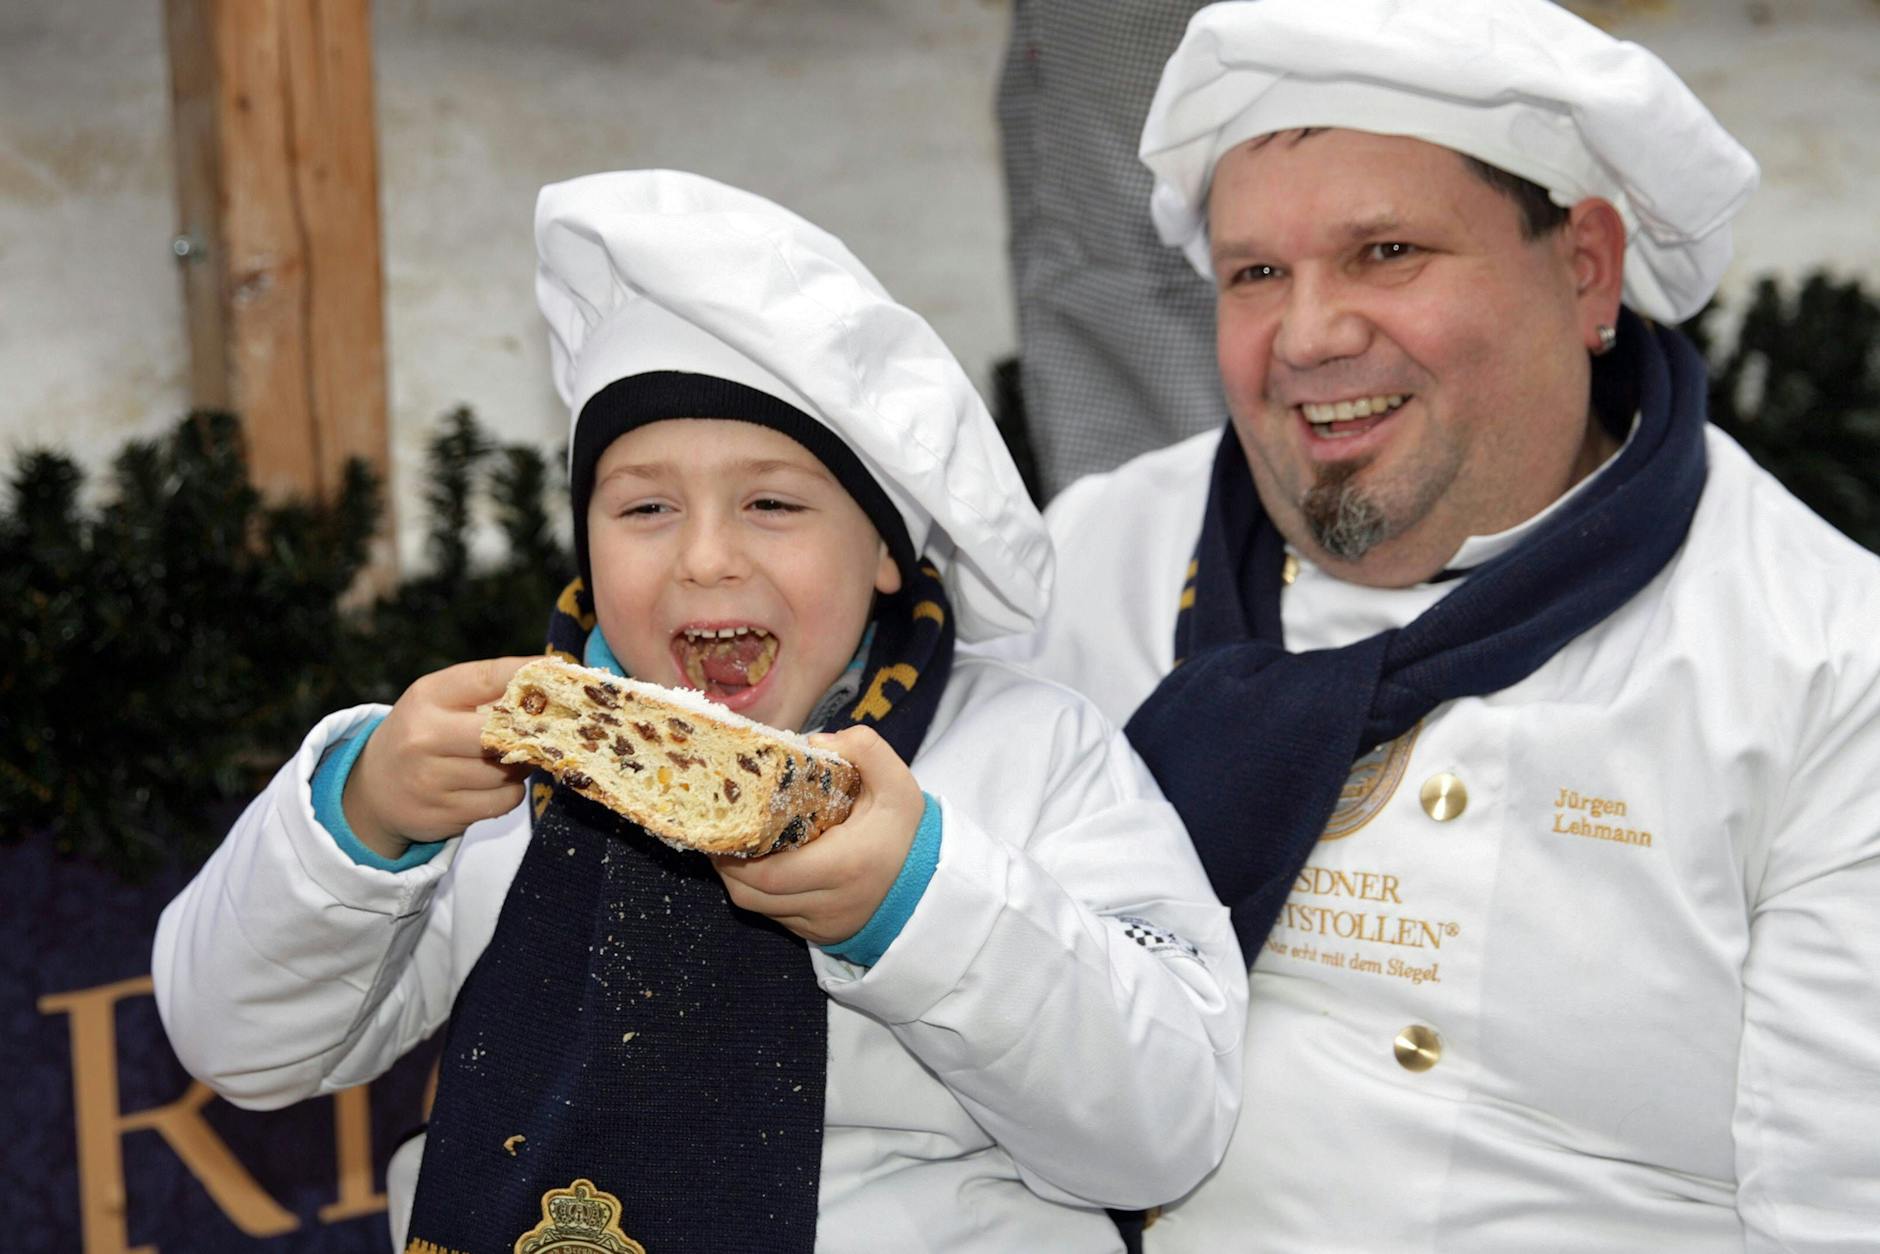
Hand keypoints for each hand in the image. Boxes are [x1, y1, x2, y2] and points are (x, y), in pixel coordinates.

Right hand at [342, 656, 536, 859]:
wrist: (372, 790)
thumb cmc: (421, 735)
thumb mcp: (438, 701)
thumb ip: (487, 689)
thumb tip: (551, 677)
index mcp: (427, 698)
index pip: (487, 677)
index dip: (528, 674)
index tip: (558, 671)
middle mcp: (424, 737)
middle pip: (502, 733)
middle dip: (529, 733)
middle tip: (541, 731)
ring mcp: (431, 780)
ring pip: (508, 772)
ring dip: (520, 766)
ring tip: (506, 759)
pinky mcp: (443, 815)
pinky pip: (504, 801)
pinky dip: (509, 792)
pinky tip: (493, 785)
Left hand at [713, 725, 926, 945]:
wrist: (933, 882)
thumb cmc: (909, 831)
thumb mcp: (898, 782)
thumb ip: (864, 749)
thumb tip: (813, 743)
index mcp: (846, 865)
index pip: (768, 873)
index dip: (734, 854)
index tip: (723, 824)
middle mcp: (831, 903)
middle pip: (752, 895)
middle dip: (726, 865)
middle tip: (718, 831)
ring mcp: (824, 924)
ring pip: (759, 909)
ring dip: (738, 880)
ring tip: (731, 846)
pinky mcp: (822, 935)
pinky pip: (776, 917)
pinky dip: (760, 894)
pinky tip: (758, 866)